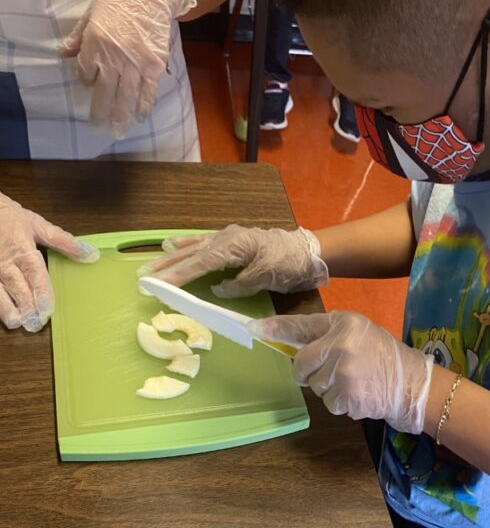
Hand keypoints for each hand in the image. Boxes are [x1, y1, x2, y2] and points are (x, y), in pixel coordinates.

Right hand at [0, 192, 98, 331]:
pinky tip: (3, 316)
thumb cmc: (10, 218)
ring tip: (17, 323)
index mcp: (23, 249)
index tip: (47, 310)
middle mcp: (5, 261)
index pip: (34, 273)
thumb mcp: (38, 225)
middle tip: (35, 324)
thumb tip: (91, 254)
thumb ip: (64, 242)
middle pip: (17, 286)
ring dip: (7, 308)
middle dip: (26, 306)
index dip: (41, 292)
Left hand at [59, 0, 195, 137]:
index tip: (90, 83)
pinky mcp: (154, 65)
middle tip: (98, 128)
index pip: (86, 73)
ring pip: (126, 97)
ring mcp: (135, 64)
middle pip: (104, 92)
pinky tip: (140, 117)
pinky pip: (148, 91)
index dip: (86, 80)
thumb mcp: (91, 14)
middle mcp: (113, 58)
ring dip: (121, 116)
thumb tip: (63, 54)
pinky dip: (144, 106)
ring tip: (117, 131)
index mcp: (94, 44)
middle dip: (100, 112)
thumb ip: (78, 37)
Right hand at [144, 225, 328, 295]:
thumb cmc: (289, 264)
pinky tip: (172, 245)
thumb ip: (240, 284)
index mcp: (234, 245)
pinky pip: (202, 242)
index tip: (160, 284)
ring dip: (171, 257)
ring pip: (193, 247)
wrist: (308, 251)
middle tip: (143, 277)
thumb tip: (218, 289)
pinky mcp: (231, 241)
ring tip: (150, 266)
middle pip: (192, 253)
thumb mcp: (267, 277)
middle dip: (167, 266)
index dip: (179, 274)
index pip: (201, 262)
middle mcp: (226, 238)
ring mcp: (228, 237)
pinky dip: (186, 245)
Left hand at [253, 311, 433, 432]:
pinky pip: (328, 403)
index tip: (254, 328)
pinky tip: (359, 395)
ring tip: (355, 382)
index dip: (276, 329)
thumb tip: (286, 338)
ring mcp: (344, 373)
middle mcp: (341, 345)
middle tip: (336, 370)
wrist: (413, 385)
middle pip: (302, 365)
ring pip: (314, 387)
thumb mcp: (358, 331)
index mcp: (344, 324)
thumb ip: (325, 333)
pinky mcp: (348, 397)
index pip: (302, 326)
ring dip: (329, 389)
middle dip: (312, 372)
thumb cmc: (384, 356)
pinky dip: (341, 403)